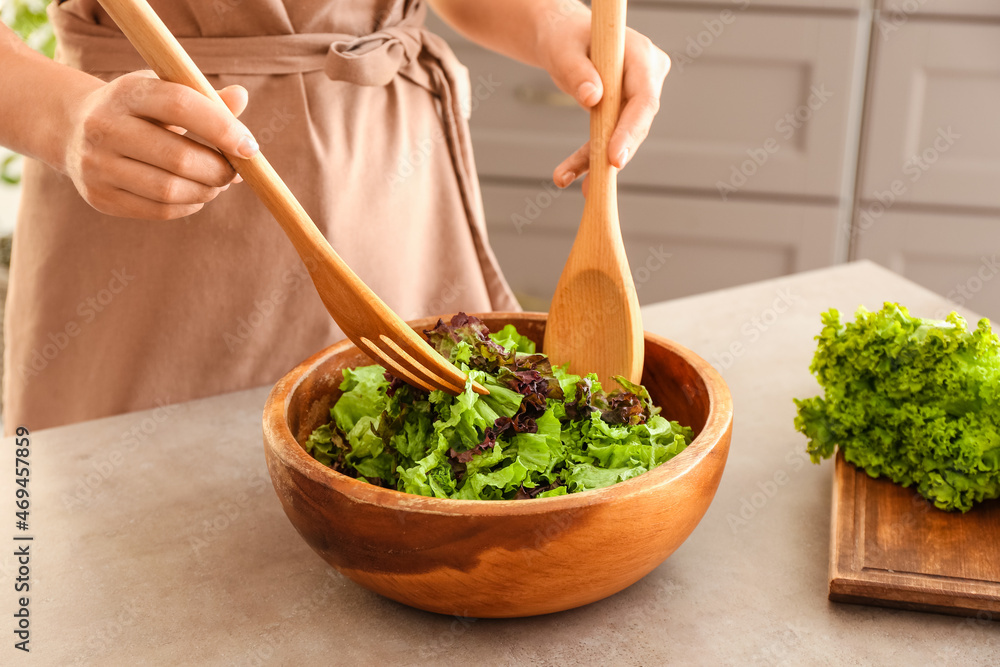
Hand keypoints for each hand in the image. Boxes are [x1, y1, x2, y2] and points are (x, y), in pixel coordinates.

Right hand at [63, 70, 257, 219]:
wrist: (75, 130)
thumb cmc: (139, 110)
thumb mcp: (165, 92)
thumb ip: (204, 98)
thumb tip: (241, 98)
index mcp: (127, 91)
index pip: (181, 105)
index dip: (222, 127)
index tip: (251, 147)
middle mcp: (104, 126)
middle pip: (179, 157)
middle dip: (218, 170)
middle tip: (234, 173)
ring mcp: (97, 165)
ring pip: (169, 190)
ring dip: (206, 191)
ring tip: (216, 184)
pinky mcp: (99, 197)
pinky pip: (158, 210)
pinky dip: (188, 205)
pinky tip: (195, 195)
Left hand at [536, 8, 670, 189]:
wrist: (564, 39)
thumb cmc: (565, 37)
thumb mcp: (562, 49)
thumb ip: (577, 70)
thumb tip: (592, 97)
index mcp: (640, 54)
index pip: (644, 98)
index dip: (631, 130)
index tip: (615, 158)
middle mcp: (646, 75)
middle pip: (635, 122)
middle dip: (612, 154)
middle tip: (594, 182)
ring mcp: (637, 94)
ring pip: (620, 135)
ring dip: (594, 161)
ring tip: (565, 177)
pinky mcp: (624, 110)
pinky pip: (608, 137)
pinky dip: (589, 157)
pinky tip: (569, 174)